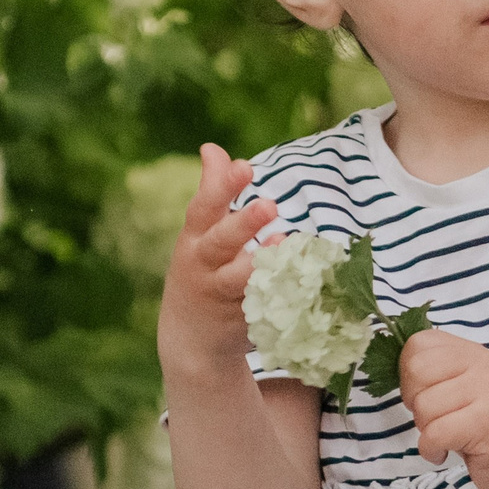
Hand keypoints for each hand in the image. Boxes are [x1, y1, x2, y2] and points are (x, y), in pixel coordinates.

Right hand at [156, 143, 280, 384]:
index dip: (222, 187)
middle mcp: (203, 266)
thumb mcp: (199, 233)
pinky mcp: (240, 321)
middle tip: (269, 205)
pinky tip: (299, 282)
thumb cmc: (201, 269)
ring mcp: (220, 296)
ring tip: (283, 244)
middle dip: (243, 225)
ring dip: (260, 263)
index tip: (245, 166)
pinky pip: (260, 306)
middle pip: (220, 243)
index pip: (204, 208)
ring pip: (238, 280)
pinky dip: (277, 295)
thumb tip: (211, 148)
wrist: (189, 340)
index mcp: (193, 239)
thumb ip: (212, 191)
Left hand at [399, 329, 488, 488]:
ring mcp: (487, 392)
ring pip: (423, 407)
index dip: (409, 374)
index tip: (427, 396)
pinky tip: (447, 453)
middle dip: (415, 403)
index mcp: (472, 353)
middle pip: (416, 373)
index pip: (417, 345)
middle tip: (437, 420)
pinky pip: (434, 434)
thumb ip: (438, 373)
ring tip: (450, 437)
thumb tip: (394, 367)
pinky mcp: (488, 423)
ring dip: (426, 432)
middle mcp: (482, 365)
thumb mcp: (465, 389)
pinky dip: (431, 450)